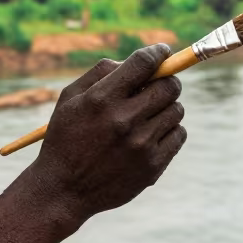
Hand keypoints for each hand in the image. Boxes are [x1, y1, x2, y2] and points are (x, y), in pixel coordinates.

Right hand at [32, 46, 185, 233]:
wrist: (63, 190)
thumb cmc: (65, 139)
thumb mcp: (69, 100)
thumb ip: (100, 73)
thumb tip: (133, 61)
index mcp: (101, 99)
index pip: (143, 63)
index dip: (157, 52)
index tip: (162, 52)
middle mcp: (124, 120)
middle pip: (169, 85)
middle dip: (166, 80)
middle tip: (156, 86)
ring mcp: (141, 145)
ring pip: (177, 110)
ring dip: (167, 106)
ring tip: (148, 115)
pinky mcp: (152, 166)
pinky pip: (179, 135)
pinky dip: (170, 130)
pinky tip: (151, 134)